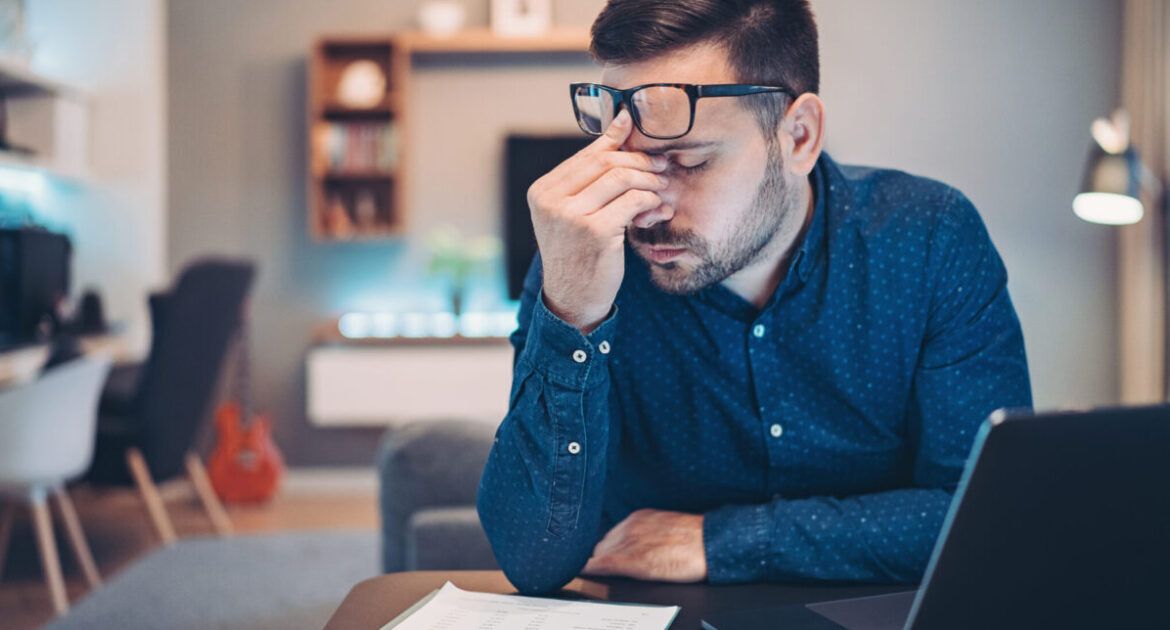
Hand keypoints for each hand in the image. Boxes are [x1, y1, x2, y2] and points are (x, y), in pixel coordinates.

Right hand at [526, 110, 672, 332]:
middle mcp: (551, 200)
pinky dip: (650, 202)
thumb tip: (622, 122)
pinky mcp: (594, 231)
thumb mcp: (575, 212)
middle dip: (640, 162)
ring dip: (649, 181)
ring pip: (622, 178)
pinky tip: (657, 211)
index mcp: (542, 191)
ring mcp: (570, 216)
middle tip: (662, 168)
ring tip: (662, 190)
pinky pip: (633, 202)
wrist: (572, 300)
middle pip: (606, 162)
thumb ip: (592, 174)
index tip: (648, 149)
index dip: (623, 147)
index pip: (589, 155)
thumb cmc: (578, 253)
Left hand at [582, 509, 706, 581]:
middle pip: (602, 545)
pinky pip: (602, 565)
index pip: (611, 535)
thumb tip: (642, 545)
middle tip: (602, 569)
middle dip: (602, 557)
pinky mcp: (632, 560)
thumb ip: (649, 533)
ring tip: (592, 574)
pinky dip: (591, 569)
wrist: (710, 543)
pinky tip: (583, 573)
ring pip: (600, 555)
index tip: (603, 557)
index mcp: (638, 518)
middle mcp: (629, 527)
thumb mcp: (667, 528)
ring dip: (597, 564)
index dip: (607, 549)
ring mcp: (629, 542)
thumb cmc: (696, 539)